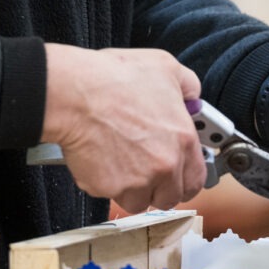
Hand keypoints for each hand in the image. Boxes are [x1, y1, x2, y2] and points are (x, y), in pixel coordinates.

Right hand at [41, 44, 205, 212]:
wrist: (73, 94)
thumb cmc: (112, 79)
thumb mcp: (165, 67)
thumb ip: (188, 86)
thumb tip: (192, 97)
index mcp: (183, 141)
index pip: (196, 180)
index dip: (185, 178)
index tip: (178, 174)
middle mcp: (164, 166)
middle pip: (169, 197)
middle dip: (159, 187)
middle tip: (145, 168)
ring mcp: (137, 181)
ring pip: (140, 201)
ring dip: (133, 188)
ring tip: (120, 161)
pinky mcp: (108, 188)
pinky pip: (111, 195)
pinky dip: (107, 183)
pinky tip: (102, 160)